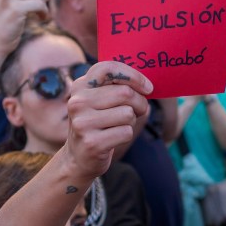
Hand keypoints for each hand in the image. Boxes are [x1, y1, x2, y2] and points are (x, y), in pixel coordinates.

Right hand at [65, 62, 152, 179]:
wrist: (78, 156)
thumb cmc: (98, 123)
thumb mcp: (100, 100)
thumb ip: (118, 87)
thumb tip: (147, 86)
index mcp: (80, 86)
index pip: (110, 69)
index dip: (134, 76)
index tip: (147, 88)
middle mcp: (78, 102)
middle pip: (125, 93)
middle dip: (140, 103)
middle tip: (137, 111)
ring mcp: (82, 123)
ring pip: (128, 113)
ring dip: (131, 121)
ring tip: (117, 125)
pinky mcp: (92, 143)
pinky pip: (126, 132)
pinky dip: (126, 135)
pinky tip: (112, 138)